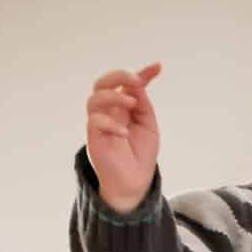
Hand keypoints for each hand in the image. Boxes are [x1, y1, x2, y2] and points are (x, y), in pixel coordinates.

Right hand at [85, 62, 162, 214]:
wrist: (134, 184)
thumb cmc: (140, 156)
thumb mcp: (148, 125)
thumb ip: (143, 104)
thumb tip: (139, 84)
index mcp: (123, 106)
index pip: (128, 84)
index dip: (143, 73)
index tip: (158, 67)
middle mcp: (109, 112)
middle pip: (102, 83)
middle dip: (119, 76)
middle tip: (137, 81)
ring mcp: (100, 124)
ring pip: (95, 98)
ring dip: (114, 96)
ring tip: (132, 104)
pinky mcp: (94, 138)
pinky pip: (95, 122)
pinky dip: (110, 123)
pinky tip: (124, 133)